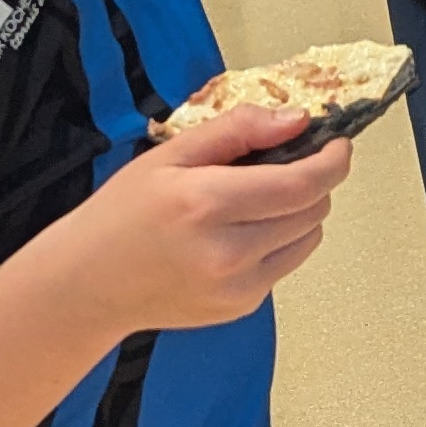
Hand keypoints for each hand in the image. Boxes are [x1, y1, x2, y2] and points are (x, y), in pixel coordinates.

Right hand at [62, 105, 351, 331]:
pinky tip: (236, 235)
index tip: (338, 143)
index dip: (332, 161)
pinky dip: (277, 242)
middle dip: (314, 182)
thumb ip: (238, 130)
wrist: (87, 286)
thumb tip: (298, 119)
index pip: (303, 184)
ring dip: (299, 213)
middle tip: (287, 164)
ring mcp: (239, 288)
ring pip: (308, 239)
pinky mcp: (242, 307)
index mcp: (208, 204)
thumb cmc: (122, 213)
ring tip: (255, 200)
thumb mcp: (170, 155)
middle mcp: (230, 252)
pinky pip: (284, 264)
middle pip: (314, 210)